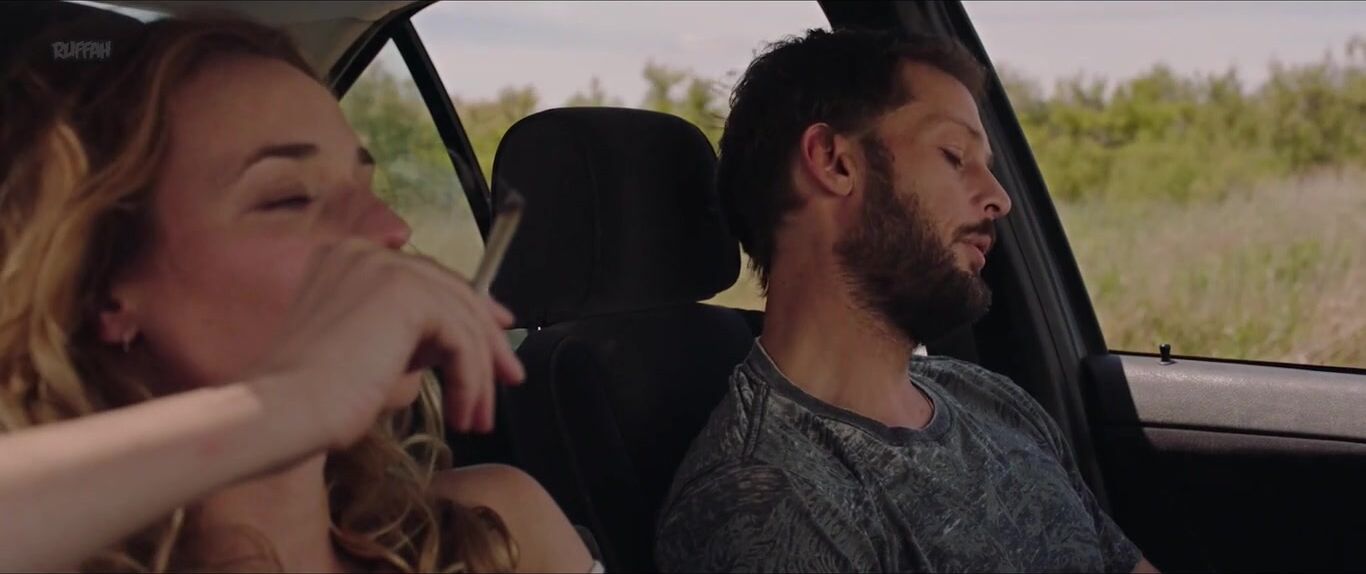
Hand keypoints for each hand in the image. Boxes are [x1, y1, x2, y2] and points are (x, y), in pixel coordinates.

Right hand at [246, 238, 524, 450]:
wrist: (284, 411)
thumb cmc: (314, 399)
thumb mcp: (370, 353)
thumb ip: (407, 334)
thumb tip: (462, 337)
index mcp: (349, 258)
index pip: (427, 277)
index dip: (469, 306)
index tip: (496, 335)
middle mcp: (367, 252)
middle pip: (452, 291)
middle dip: (487, 340)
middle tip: (509, 378)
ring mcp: (386, 267)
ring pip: (462, 317)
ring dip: (479, 372)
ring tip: (479, 416)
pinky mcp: (406, 293)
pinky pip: (462, 335)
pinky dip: (471, 377)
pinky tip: (464, 410)